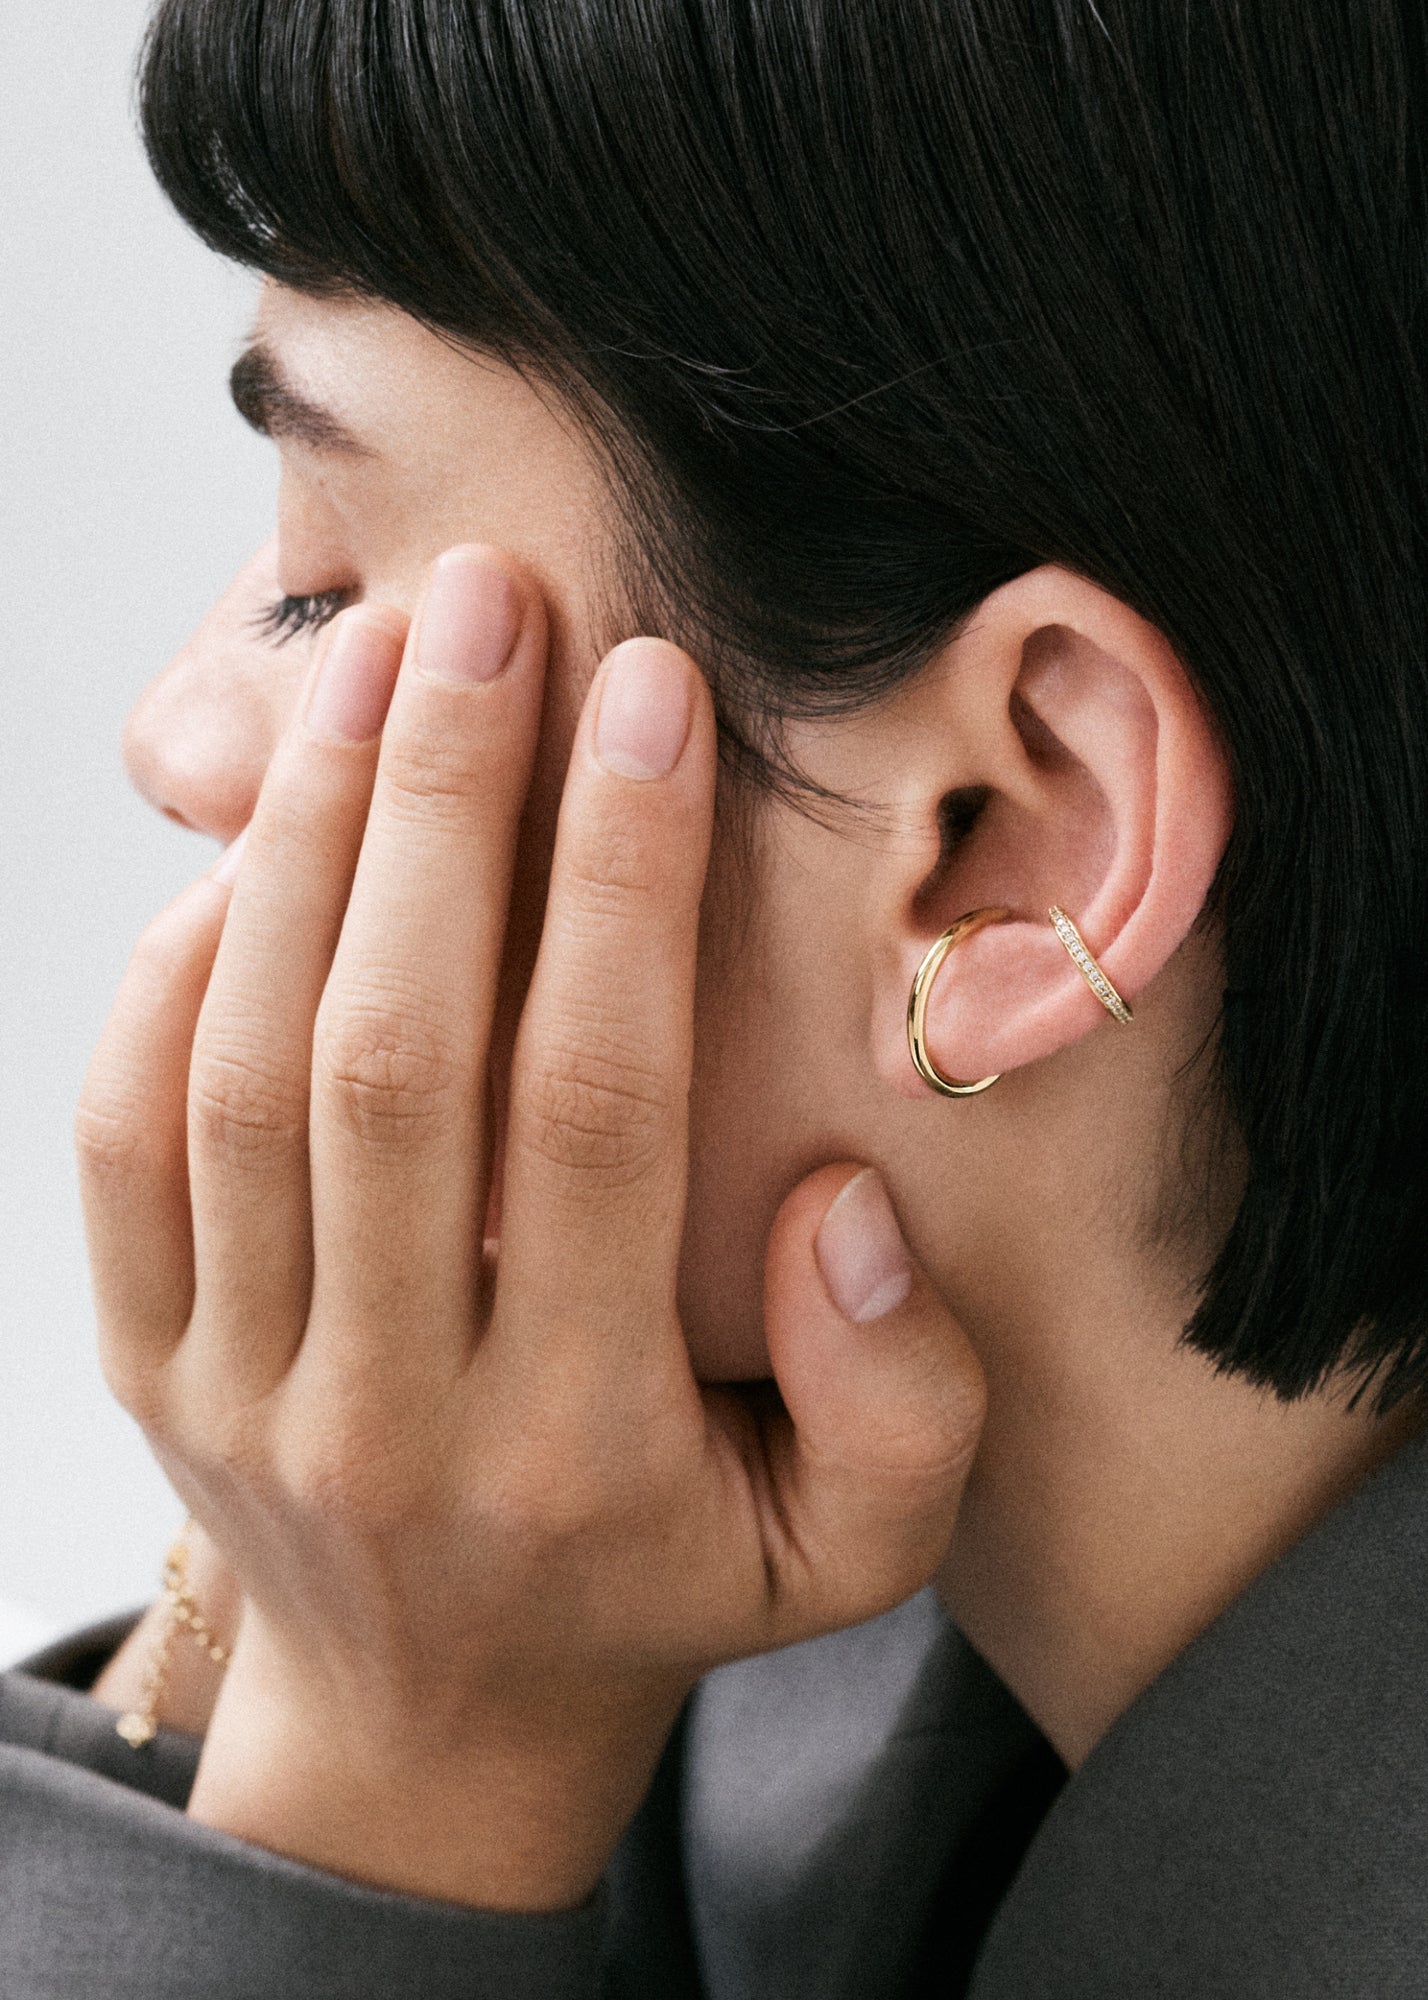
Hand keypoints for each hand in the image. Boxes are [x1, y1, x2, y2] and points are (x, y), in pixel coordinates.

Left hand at [77, 548, 984, 1909]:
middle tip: (490, 603)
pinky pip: (124, 1136)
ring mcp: (236, 1386)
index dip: (624, 883)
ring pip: (247, 1070)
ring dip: (314, 842)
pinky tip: (260, 840)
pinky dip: (175, 971)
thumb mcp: (851, 1553)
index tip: (650, 696)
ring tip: (377, 658)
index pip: (597, 1110)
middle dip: (448, 801)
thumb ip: (900, 1398)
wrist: (430, 1734)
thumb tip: (836, 1192)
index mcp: (578, 1445)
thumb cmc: (659, 1595)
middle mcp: (388, 1409)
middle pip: (399, 1057)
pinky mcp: (142, 1361)